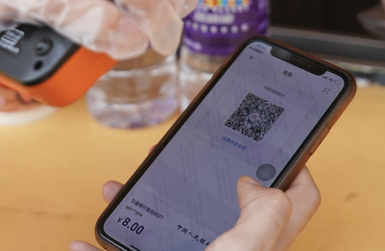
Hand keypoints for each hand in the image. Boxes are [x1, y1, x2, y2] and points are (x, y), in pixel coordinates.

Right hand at [70, 167, 319, 250]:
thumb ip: (265, 216)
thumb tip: (256, 183)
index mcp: (260, 245)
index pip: (298, 201)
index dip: (294, 169)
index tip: (275, 143)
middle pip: (225, 204)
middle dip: (199, 174)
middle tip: (180, 154)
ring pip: (172, 225)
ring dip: (143, 204)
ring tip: (122, 187)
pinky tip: (87, 244)